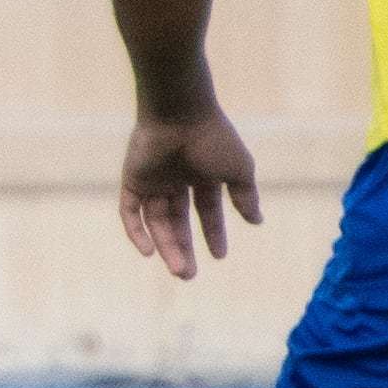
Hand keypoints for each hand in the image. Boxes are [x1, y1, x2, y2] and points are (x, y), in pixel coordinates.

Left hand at [117, 104, 261, 280]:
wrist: (180, 112)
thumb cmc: (213, 137)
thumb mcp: (238, 170)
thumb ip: (246, 196)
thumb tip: (257, 221)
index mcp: (202, 174)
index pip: (206, 210)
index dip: (213, 233)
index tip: (219, 256)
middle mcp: (176, 179)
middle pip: (177, 222)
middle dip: (183, 249)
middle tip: (188, 275)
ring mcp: (153, 179)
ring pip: (156, 222)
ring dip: (165, 247)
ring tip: (179, 270)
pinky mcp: (133, 179)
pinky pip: (130, 212)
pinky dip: (137, 232)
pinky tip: (149, 252)